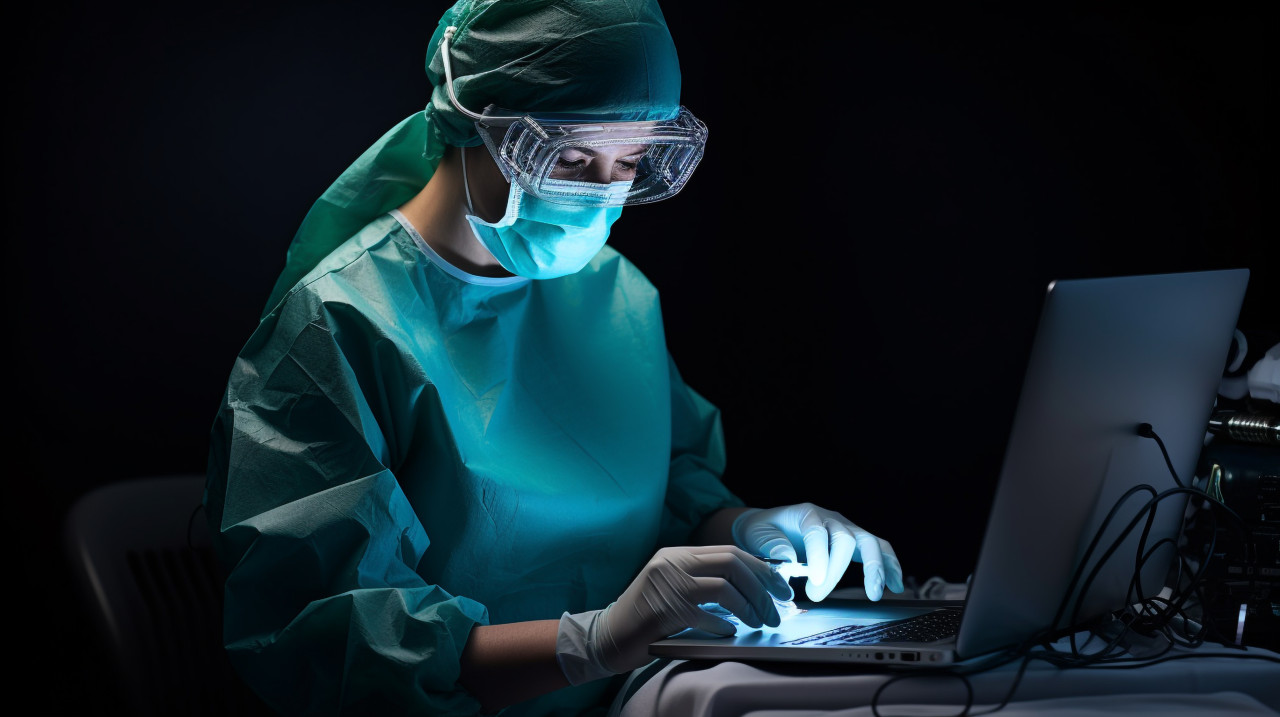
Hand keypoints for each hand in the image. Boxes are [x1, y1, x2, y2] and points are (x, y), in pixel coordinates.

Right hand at [555, 545, 791, 682]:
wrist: (606, 636)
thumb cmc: (647, 618)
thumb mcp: (675, 588)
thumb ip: (705, 582)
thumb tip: (756, 589)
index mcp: (677, 554)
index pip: (730, 552)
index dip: (761, 570)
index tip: (781, 588)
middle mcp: (672, 563)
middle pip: (733, 564)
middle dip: (763, 587)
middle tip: (778, 609)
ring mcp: (667, 585)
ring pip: (725, 587)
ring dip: (750, 607)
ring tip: (760, 623)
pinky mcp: (665, 611)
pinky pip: (706, 615)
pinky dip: (724, 625)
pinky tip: (730, 633)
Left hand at [731, 503, 904, 601]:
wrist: (769, 525)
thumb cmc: (763, 531)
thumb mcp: (758, 535)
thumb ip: (773, 545)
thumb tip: (789, 560)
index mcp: (805, 513)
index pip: (817, 532)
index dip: (819, 556)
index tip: (813, 581)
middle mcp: (830, 518)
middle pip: (846, 539)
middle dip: (837, 571)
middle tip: (817, 596)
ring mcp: (846, 528)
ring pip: (869, 542)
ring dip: (875, 568)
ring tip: (874, 594)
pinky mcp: (855, 541)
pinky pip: (878, 550)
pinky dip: (889, 566)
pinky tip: (895, 585)